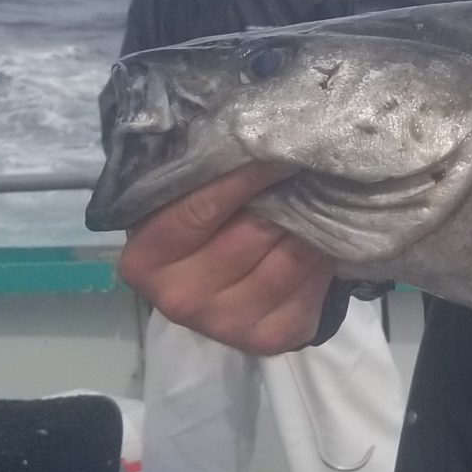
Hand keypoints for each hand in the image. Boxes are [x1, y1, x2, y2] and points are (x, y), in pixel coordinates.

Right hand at [116, 164, 337, 355]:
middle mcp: (179, 299)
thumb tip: (253, 132)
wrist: (210, 287)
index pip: (200, 209)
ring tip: (320, 195)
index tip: (280, 145)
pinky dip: (324, 254)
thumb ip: (201, 175)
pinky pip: (313, 284)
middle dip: (287, 194)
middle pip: (254, 231)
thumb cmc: (195, 226)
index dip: (246, 175)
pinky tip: (323, 235)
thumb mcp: (181, 197)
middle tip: (309, 163)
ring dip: (313, 221)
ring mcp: (225, 325)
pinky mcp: (269, 339)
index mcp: (146, 260)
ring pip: (290, 257)